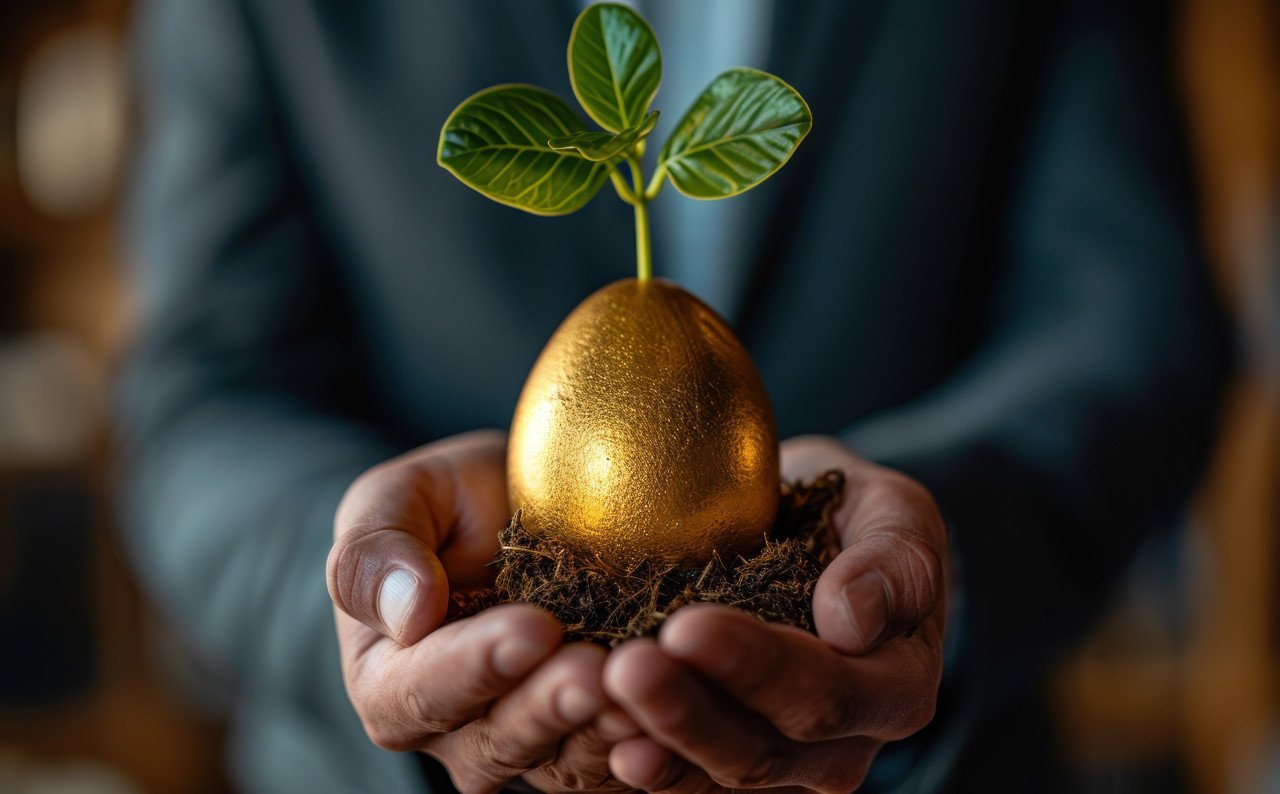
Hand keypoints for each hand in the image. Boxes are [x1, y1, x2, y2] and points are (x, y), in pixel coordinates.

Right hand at [326, 430, 626, 791]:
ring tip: (646, 688)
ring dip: (604, 729)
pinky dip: (651, 742)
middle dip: (550, 707)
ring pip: (563, 762)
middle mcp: (454, 731)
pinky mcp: (589, 737)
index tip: (535, 627)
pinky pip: (617, 756)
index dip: (477, 665)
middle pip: (497, 742)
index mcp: (388, 680)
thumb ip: (376, 550)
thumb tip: (407, 613)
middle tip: (598, 670)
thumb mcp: (398, 498)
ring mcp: (527, 743)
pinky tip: (680, 709)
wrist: (518, 510)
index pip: (421, 691)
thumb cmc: (446, 502)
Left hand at [603, 435, 947, 791]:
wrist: (822, 546)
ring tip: (598, 693)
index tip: (688, 626)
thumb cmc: (858, 520)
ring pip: (715, 773)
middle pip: (762, 749)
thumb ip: (896, 562)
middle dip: (687, 711)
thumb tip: (852, 620)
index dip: (756, 665)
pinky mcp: (729, 758)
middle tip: (624, 667)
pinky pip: (684, 774)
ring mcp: (784, 763)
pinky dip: (643, 755)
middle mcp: (843, 745)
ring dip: (654, 735)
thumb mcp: (896, 513)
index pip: (825, 691)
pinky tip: (598, 731)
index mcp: (896, 687)